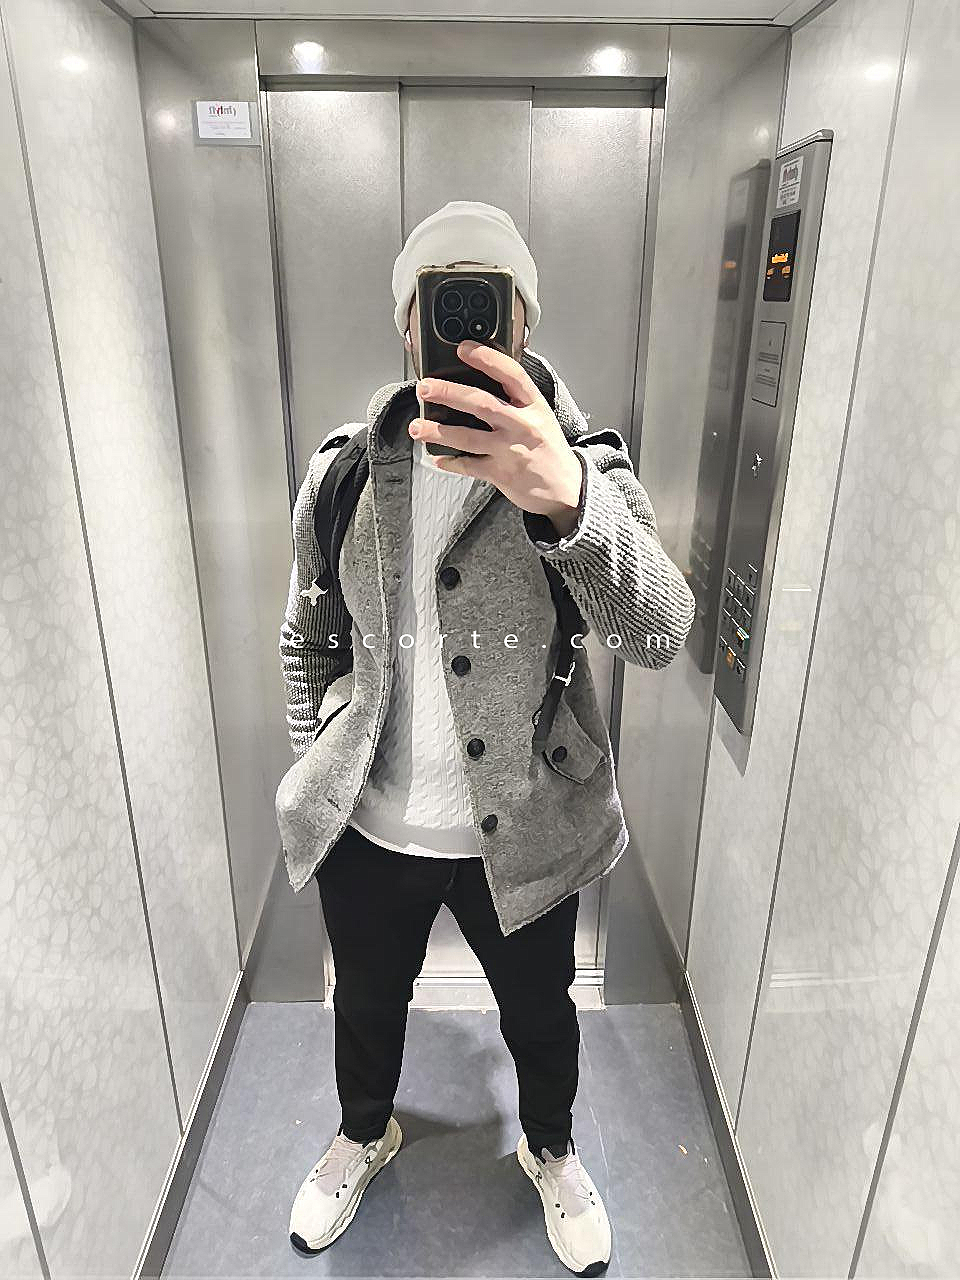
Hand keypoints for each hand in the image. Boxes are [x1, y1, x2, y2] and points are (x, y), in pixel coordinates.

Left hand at [409, 341, 582, 537]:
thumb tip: (484, 378)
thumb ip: (516, 400)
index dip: (487, 358)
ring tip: (417, 426)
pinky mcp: (501, 474)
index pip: (511, 375)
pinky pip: (469, 466)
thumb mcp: (541, 417)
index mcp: (534, 406)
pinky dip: (450, 462)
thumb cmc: (548, 449)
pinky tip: (437, 457)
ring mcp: (510, 451)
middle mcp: (522, 426)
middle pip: (481, 404)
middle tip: (425, 387)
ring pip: (467, 437)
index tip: (463, 348)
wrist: (566, 489)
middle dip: (449, 393)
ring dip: (438, 431)